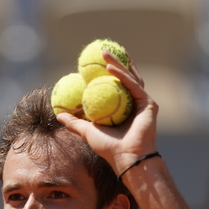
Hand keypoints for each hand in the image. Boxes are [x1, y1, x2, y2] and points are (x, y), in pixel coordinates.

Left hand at [56, 51, 158, 177]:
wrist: (127, 157)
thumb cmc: (109, 148)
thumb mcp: (87, 132)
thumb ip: (75, 122)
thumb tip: (59, 115)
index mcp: (123, 109)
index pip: (115, 86)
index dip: (107, 72)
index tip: (95, 63)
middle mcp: (135, 104)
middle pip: (124, 77)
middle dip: (114, 61)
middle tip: (102, 51)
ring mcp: (143, 103)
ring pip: (129, 77)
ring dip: (117, 63)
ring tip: (105, 53)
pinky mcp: (149, 104)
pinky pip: (133, 85)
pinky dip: (122, 76)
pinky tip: (110, 68)